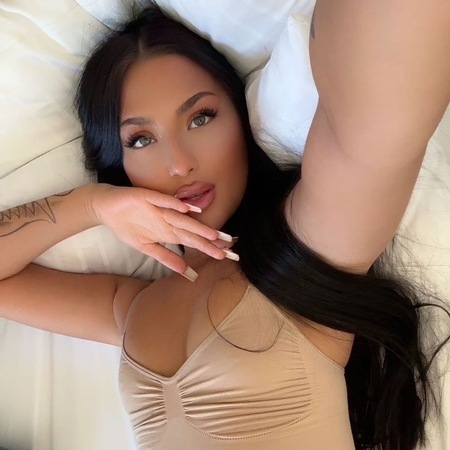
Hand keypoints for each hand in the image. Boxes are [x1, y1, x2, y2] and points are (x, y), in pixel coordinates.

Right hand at [87, 183, 231, 275]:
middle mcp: (168, 219)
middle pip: (192, 231)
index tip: (224, 256)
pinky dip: (173, 205)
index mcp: (169, 231)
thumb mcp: (145, 247)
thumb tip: (184, 269)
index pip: (192, 241)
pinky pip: (162, 201)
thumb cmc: (127, 226)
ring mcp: (159, 208)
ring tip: (213, 234)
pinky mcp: (147, 197)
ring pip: (182, 218)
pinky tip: (186, 210)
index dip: (207, 248)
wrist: (105, 207)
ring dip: (197, 225)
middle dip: (209, 240)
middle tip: (227, 248)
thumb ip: (165, 256)